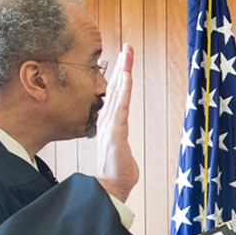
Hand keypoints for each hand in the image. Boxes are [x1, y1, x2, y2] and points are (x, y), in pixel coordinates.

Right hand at [95, 44, 138, 200]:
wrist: (111, 188)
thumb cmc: (117, 171)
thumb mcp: (120, 148)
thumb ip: (120, 137)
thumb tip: (120, 135)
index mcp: (109, 122)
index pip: (115, 94)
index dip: (119, 76)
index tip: (125, 59)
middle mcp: (108, 120)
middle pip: (115, 87)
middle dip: (122, 66)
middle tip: (127, 46)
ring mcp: (110, 125)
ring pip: (117, 93)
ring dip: (123, 73)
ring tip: (127, 55)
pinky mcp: (115, 133)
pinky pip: (120, 108)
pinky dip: (123, 92)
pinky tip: (126, 78)